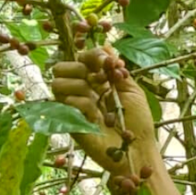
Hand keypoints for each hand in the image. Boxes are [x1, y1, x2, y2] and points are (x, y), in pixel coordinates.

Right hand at [50, 47, 157, 174]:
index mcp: (95, 81)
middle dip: (79, 69)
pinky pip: (66, 104)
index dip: (91, 56)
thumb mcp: (132, 90)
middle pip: (60, 68)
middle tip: (100, 81)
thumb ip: (117, 69)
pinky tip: (97, 117)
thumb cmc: (138, 122)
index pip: (82, 58)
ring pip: (58, 84)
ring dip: (81, 88)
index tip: (107, 62)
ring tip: (99, 101)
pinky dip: (84, 106)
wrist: (138, 149)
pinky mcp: (69, 124)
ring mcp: (72, 108)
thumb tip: (106, 44)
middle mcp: (81, 92)